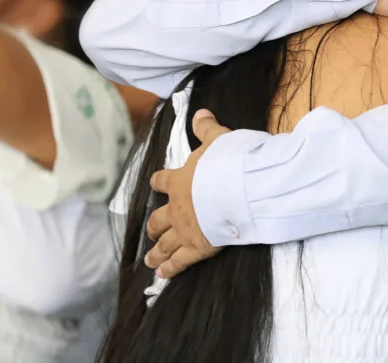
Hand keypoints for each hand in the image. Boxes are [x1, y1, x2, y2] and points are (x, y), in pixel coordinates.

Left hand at [145, 109, 226, 277]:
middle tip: (151, 232)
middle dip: (154, 226)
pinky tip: (163, 275)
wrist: (238, 188)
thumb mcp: (218, 139)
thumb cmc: (229, 162)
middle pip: (158, 219)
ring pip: (164, 243)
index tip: (155, 184)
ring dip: (156, 253)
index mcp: (180, 180)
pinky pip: (179, 261)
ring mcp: (185, 229)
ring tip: (150, 261)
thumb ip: (206, 128)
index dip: (159, 182)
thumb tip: (199, 111)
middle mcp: (177, 207)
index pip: (163, 180)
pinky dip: (170, 269)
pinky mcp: (197, 247)